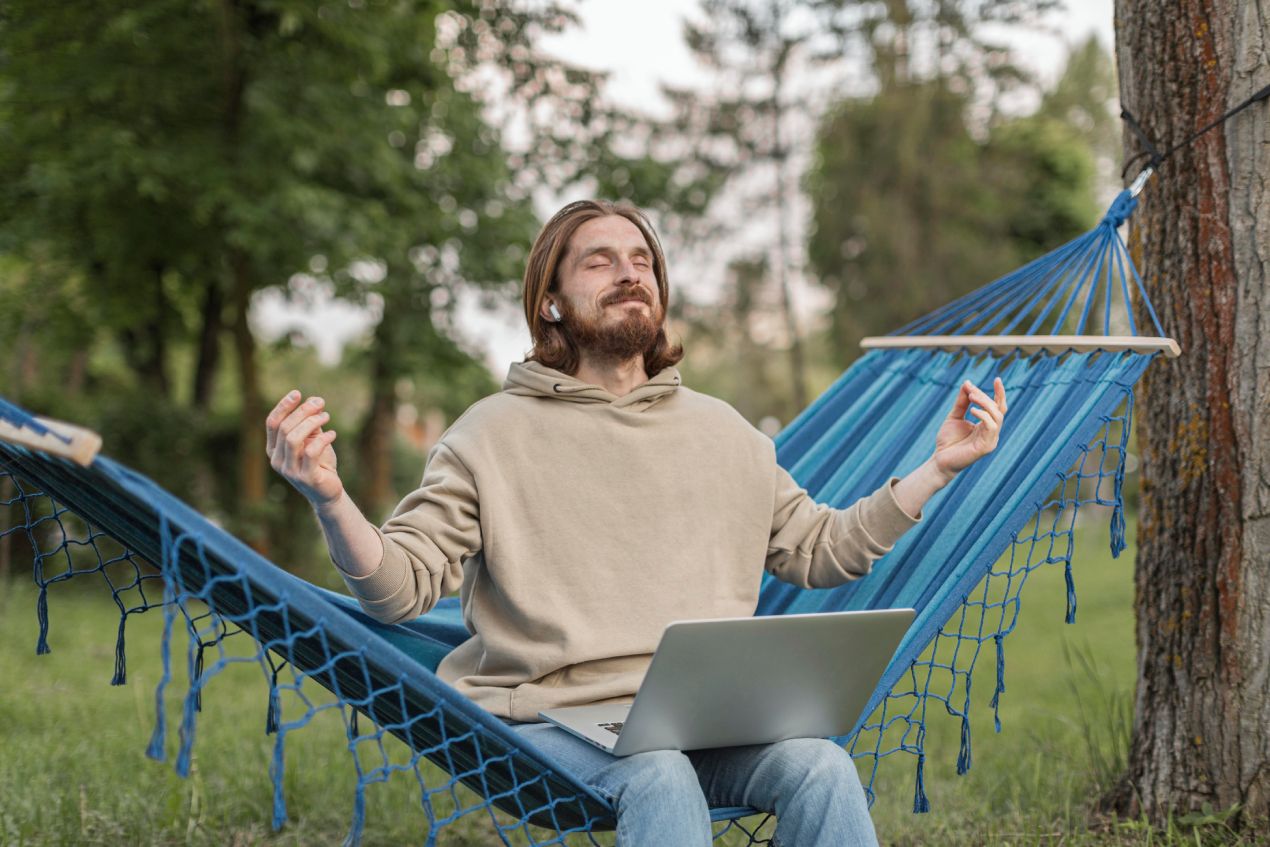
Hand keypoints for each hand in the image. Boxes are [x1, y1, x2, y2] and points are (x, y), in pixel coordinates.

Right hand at [265, 390, 342, 506]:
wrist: (328, 491)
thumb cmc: (319, 463)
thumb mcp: (313, 439)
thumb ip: (311, 422)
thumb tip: (315, 400)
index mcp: (273, 449)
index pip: (272, 423)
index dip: (283, 406)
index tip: (298, 393)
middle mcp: (276, 460)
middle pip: (284, 428)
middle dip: (303, 412)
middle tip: (320, 403)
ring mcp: (289, 470)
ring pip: (293, 438)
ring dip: (311, 423)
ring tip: (326, 416)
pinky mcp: (305, 477)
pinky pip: (310, 452)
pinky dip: (323, 439)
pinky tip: (333, 434)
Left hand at [932, 378, 1007, 479]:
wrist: (940, 460)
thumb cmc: (948, 440)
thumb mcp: (955, 416)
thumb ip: (962, 401)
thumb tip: (967, 382)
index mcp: (986, 425)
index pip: (998, 407)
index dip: (1000, 393)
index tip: (997, 379)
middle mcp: (992, 433)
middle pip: (999, 410)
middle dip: (987, 396)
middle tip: (971, 390)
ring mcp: (991, 440)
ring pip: (997, 416)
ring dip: (985, 403)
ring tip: (971, 396)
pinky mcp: (986, 447)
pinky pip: (991, 427)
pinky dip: (984, 416)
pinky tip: (972, 410)